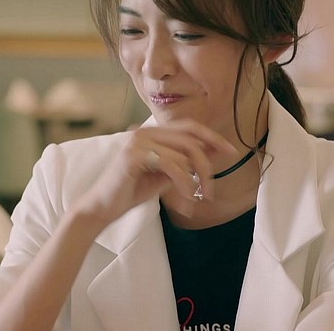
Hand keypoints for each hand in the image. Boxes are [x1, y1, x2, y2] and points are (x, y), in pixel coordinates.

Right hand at [73, 119, 236, 226]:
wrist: (101, 207)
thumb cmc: (131, 191)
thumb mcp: (165, 176)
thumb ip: (186, 163)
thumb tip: (216, 153)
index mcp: (151, 133)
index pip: (189, 127)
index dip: (212, 137)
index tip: (232, 152)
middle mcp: (144, 132)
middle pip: (191, 140)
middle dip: (207, 166)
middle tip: (211, 191)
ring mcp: (138, 141)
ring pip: (184, 154)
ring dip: (196, 180)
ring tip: (197, 199)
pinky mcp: (134, 155)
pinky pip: (172, 166)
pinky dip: (184, 184)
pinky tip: (184, 201)